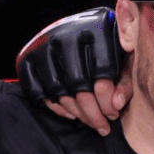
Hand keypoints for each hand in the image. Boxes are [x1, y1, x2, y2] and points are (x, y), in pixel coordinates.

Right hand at [16, 7, 130, 134]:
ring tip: (90, 121)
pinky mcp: (27, 56)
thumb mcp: (123, 58)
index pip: (102, 73)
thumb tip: (116, 104)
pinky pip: (37, 91)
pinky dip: (55, 107)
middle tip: (102, 126)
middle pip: (79, 86)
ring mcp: (43, 44)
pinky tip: (71, 113)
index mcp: (95, 28)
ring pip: (59, 91)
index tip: (114, 114)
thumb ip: (125, 80)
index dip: (108, 101)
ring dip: (76, 113)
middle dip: (93, 113)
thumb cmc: (106, 47)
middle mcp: (66, 33)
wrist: (76, 27)